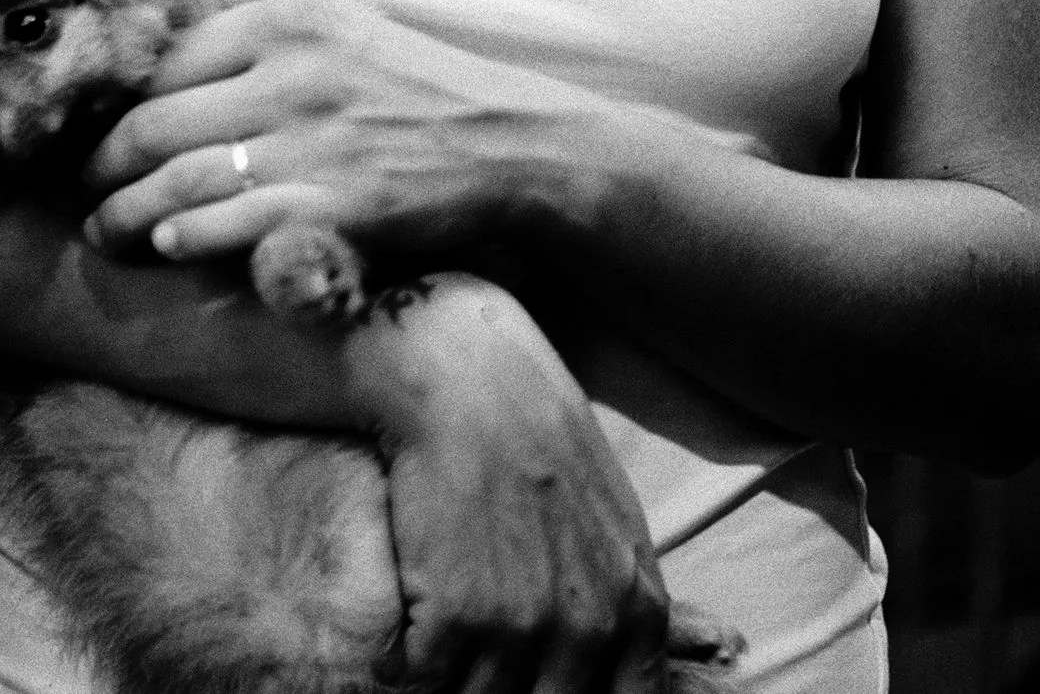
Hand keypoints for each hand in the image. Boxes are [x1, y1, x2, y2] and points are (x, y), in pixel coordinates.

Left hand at [82, 0, 609, 268]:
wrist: (518, 145)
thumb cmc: (418, 92)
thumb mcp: (337, 35)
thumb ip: (258, 46)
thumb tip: (166, 72)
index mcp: (280, 22)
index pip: (160, 64)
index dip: (110, 108)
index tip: (85, 138)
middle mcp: (288, 72)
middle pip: (154, 123)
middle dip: (100, 167)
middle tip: (79, 195)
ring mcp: (312, 139)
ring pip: (180, 179)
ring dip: (126, 214)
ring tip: (103, 235)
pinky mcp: (338, 204)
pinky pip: (233, 224)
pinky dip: (187, 238)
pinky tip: (165, 248)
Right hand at [351, 277, 674, 693]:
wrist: (462, 377)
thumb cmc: (531, 429)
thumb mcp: (611, 514)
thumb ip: (618, 593)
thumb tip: (616, 649)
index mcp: (637, 611)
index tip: (538, 678)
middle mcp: (588, 632)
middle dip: (510, 688)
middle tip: (480, 660)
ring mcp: (523, 629)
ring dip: (455, 678)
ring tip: (439, 650)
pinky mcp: (456, 616)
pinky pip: (423, 676)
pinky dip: (404, 664)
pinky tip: (402, 638)